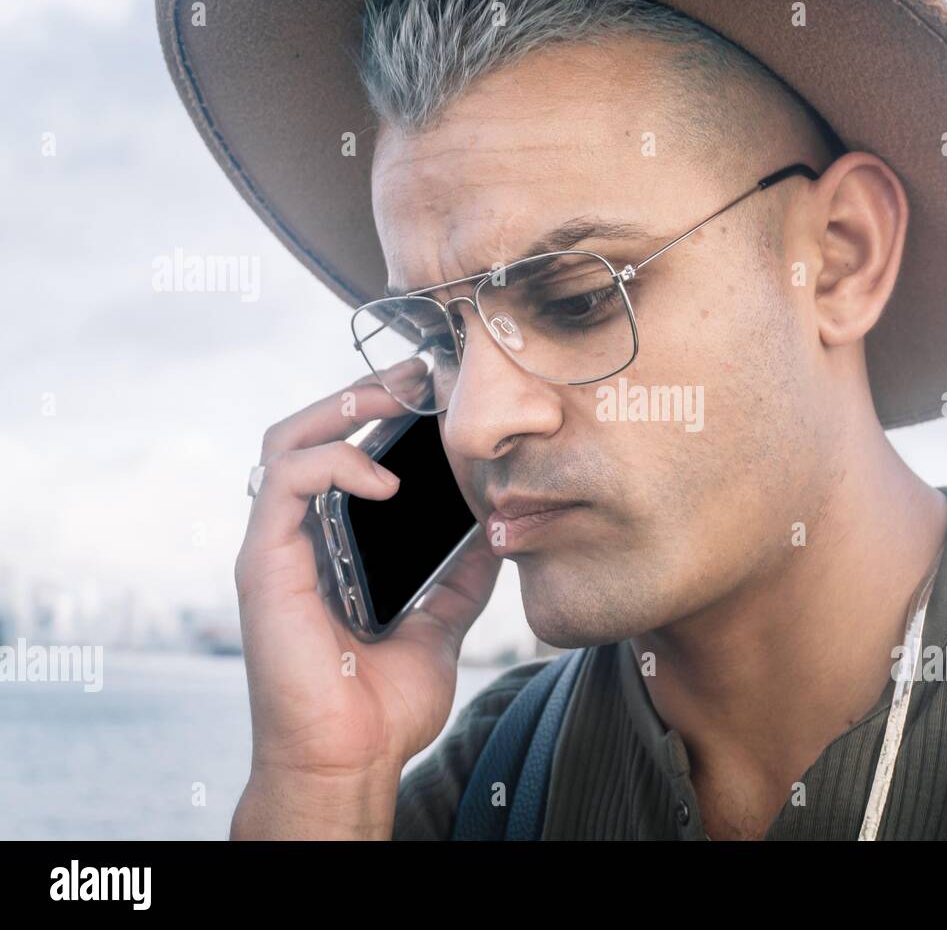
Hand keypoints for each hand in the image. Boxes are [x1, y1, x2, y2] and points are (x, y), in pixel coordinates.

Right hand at [230, 375, 499, 837]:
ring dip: (345, 407)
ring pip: (286, 438)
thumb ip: (459, 576)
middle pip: (309, 430)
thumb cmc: (382, 706)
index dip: (382, 415)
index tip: (437, 392)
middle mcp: (296, 537)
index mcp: (331, 546)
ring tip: (400, 396)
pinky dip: (336, 462)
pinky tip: (385, 479)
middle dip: (364, 392)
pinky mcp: (263, 562)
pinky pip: (285, 479)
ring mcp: (275, 547)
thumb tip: (495, 530)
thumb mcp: (440, 624)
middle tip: (421, 372)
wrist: (351, 760)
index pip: (342, 453)